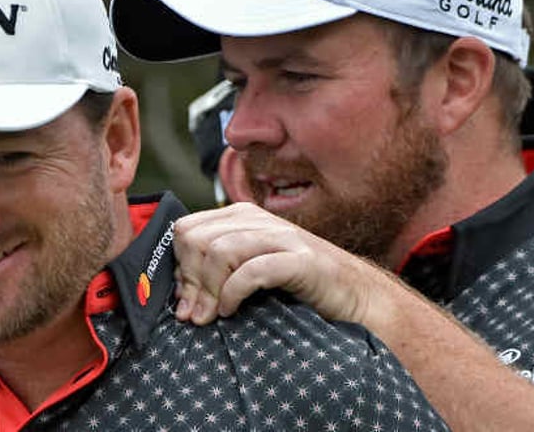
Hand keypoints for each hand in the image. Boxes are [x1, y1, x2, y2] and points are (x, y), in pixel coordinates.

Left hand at [172, 202, 379, 324]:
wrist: (354, 296)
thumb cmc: (298, 287)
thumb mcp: (250, 269)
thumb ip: (217, 271)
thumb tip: (178, 293)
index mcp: (243, 217)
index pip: (187, 229)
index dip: (179, 267)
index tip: (184, 300)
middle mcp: (260, 220)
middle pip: (198, 239)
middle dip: (190, 281)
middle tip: (195, 314)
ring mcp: (283, 237)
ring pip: (220, 251)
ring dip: (208, 290)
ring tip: (211, 316)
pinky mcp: (302, 261)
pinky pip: (252, 270)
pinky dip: (233, 293)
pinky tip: (232, 311)